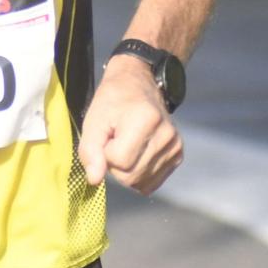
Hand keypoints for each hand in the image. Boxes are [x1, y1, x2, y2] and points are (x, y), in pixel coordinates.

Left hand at [77, 56, 182, 195]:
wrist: (139, 84)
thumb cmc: (113, 101)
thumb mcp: (94, 119)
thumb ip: (90, 150)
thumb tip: (95, 180)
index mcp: (146, 119)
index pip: (119, 161)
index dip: (105, 152)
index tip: (108, 135)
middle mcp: (167, 134)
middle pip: (130, 176)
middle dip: (115, 164)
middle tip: (116, 140)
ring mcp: (175, 146)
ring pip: (140, 183)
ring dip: (126, 169)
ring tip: (127, 144)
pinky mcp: (178, 155)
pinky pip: (151, 183)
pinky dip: (138, 174)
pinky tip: (137, 154)